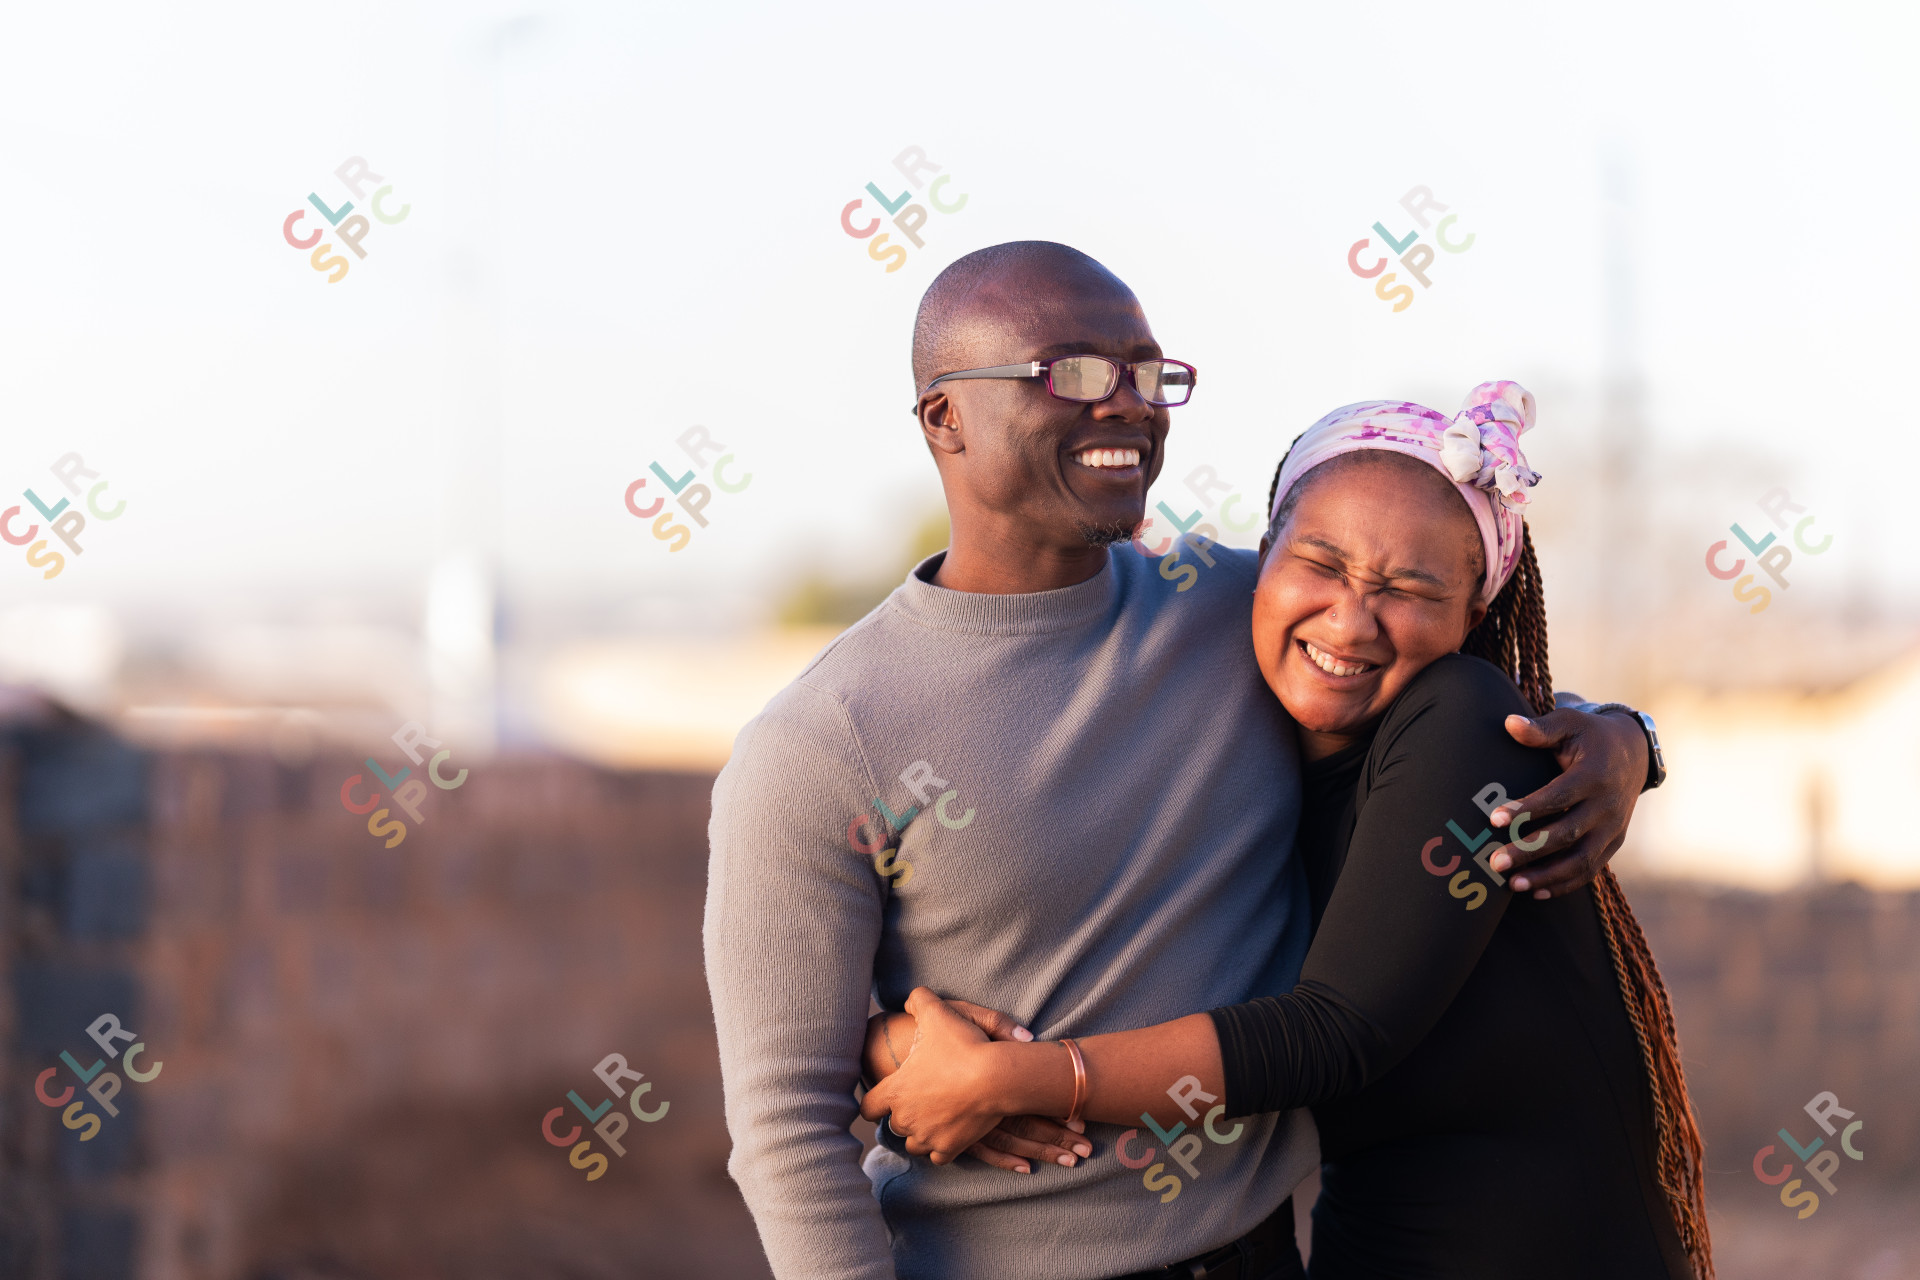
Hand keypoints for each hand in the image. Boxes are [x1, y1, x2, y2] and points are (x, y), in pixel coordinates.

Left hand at [860, 988, 1086, 1167]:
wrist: (995, 1078)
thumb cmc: (963, 1045)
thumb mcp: (937, 1013)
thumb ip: (918, 1000)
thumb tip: (910, 1000)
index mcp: (896, 1091)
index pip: (868, 1107)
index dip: (873, 1103)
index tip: (881, 1101)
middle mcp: (906, 1118)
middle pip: (895, 1124)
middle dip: (905, 1115)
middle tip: (921, 1101)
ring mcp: (927, 1136)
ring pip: (914, 1144)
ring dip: (921, 1133)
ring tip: (934, 1119)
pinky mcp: (950, 1149)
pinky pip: (938, 1157)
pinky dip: (942, 1148)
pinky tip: (950, 1134)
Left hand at [1490, 708, 1647, 898]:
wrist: (1632, 753)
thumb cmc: (1589, 736)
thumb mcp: (1569, 724)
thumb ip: (1540, 728)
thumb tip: (1509, 724)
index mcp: (1595, 775)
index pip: (1558, 797)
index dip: (1527, 809)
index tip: (1494, 819)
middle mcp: (1608, 806)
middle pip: (1567, 834)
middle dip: (1530, 851)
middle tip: (1495, 862)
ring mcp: (1614, 828)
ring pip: (1582, 861)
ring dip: (1547, 876)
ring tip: (1513, 885)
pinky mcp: (1614, 843)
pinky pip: (1591, 870)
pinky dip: (1565, 883)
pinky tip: (1536, 892)